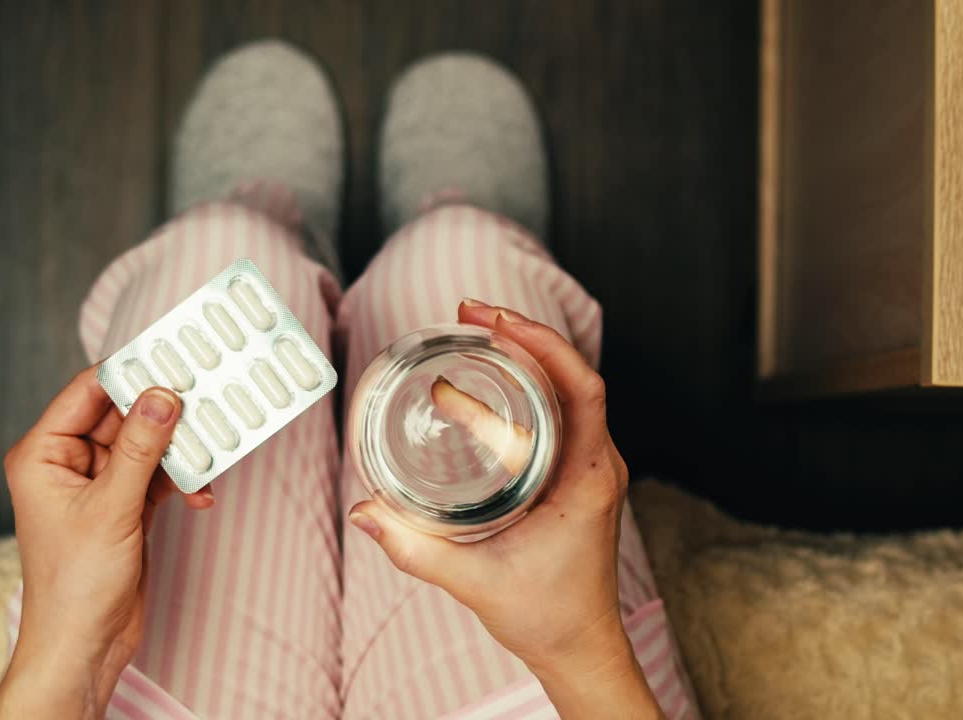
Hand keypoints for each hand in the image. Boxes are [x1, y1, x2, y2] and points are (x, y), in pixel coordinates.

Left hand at [0, 367, 212, 718]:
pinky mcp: (125, 505)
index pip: (87, 393)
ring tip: (209, 453)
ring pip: (147, 444)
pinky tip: (201, 494)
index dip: (129, 375)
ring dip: (179, 451)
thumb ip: (139, 449)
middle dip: (164, 414)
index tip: (171, 361)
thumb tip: (161, 397)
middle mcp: (68, 463)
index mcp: (43, 453)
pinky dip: (182, 479)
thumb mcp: (111, 508)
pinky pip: (159, 473)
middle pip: (123, 415)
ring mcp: (99, 484)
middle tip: (205, 401)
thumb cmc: (74, 586)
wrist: (83, 645)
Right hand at [347, 302, 661, 718]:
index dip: (544, 344)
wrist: (579, 648)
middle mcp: (597, 463)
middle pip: (571, 376)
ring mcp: (589, 468)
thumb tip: (365, 511)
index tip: (500, 320)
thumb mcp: (475, 580)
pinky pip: (555, 416)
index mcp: (589, 477)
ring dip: (523, 359)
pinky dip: (522, 391)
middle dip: (523, 337)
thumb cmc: (548, 617)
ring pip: (563, 393)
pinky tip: (482, 386)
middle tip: (472, 312)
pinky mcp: (574, 477)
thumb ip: (415, 548)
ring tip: (474, 334)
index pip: (583, 387)